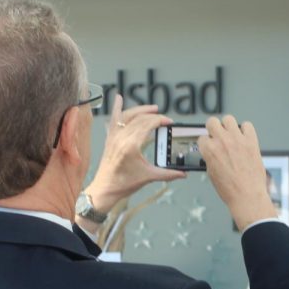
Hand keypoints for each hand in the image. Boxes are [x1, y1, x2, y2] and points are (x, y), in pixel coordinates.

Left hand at [86, 94, 185, 212]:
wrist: (105, 189)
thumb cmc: (124, 184)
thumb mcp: (149, 177)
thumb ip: (168, 174)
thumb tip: (183, 173)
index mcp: (131, 146)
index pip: (148, 125)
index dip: (160, 121)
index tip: (169, 122)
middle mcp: (121, 138)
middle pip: (140, 119)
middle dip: (154, 116)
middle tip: (165, 119)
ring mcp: (114, 137)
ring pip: (128, 116)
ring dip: (140, 110)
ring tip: (152, 108)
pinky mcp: (110, 139)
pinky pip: (113, 119)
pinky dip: (117, 108)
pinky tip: (118, 98)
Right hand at [198, 115, 276, 230]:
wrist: (247, 195)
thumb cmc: (230, 189)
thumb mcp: (211, 173)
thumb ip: (210, 158)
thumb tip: (211, 151)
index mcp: (209, 150)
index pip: (202, 137)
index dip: (206, 143)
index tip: (210, 146)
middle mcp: (222, 141)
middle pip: (212, 122)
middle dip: (213, 128)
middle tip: (217, 136)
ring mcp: (237, 140)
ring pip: (228, 119)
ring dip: (228, 126)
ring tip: (231, 135)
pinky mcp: (251, 141)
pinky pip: (247, 125)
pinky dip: (245, 130)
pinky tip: (244, 138)